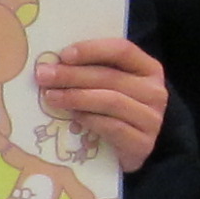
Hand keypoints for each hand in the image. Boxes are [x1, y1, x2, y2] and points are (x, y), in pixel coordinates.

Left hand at [34, 37, 167, 173]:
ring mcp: (152, 119)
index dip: (92, 50)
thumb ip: (92, 70)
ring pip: (110, 101)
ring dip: (76, 97)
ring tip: (51, 97)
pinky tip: (72, 117)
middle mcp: (155, 91)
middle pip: (110, 77)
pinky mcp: (143, 143)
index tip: (63, 55)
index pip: (122, 50)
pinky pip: (112, 127)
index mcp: (148, 68)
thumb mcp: (109, 85)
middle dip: (72, 75)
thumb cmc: (116, 111)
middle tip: (44, 76)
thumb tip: (54, 63)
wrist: (132, 148)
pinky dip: (89, 119)